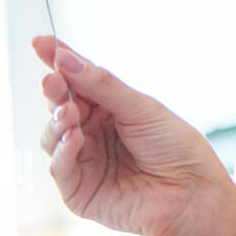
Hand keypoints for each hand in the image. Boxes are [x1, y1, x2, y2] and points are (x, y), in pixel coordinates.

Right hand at [34, 35, 235, 235]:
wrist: (195, 194)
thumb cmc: (176, 148)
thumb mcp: (142, 109)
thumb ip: (103, 86)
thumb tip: (66, 58)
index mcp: (109, 109)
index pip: (78, 81)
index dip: (59, 61)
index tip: (41, 41)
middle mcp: (92, 133)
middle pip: (60, 106)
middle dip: (55, 91)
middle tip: (53, 79)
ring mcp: (83, 161)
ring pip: (53, 135)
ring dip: (57, 121)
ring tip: (69, 112)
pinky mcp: (79, 191)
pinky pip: (60, 168)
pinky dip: (63, 151)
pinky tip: (75, 138)